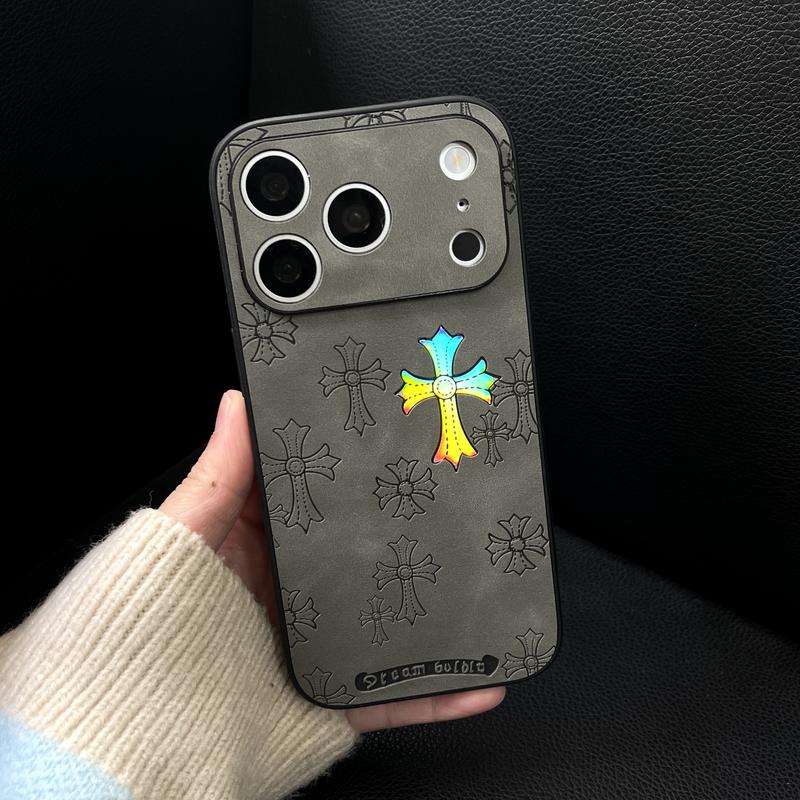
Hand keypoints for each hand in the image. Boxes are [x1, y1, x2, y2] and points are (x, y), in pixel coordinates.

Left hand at [160, 390, 504, 731]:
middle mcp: (293, 596)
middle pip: (361, 560)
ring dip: (441, 616)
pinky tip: (481, 683)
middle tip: (456, 504)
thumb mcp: (181, 540)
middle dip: (408, 538)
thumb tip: (235, 404)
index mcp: (257, 550)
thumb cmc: (143, 635)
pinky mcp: (332, 700)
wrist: (136, 744)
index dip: (351, 474)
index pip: (314, 501)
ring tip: (486, 589)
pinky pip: (394, 697)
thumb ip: (217, 477)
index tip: (392, 445)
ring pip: (391, 625)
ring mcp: (318, 648)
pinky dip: (438, 694)